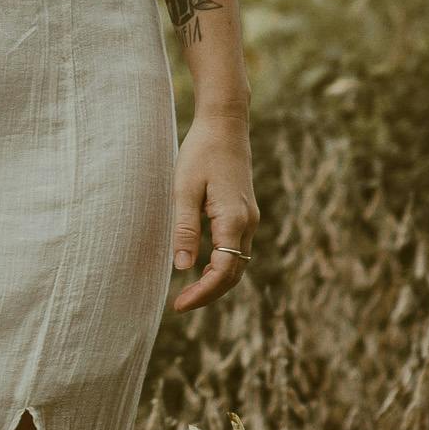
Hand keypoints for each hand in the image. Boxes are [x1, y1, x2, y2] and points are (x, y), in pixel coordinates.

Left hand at [168, 104, 257, 313]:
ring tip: (188, 292)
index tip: (179, 305)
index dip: (202, 294)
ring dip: (216, 282)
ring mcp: (249, 218)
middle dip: (209, 294)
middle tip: (180, 304)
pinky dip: (222, 265)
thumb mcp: (184, 189)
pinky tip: (201, 266)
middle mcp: (247, 223)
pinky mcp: (244, 212)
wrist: (225, 124)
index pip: (223, 272)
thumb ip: (185, 228)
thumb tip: (183, 268)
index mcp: (233, 220)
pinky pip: (237, 249)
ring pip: (238, 264)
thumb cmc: (201, 152)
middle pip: (234, 274)